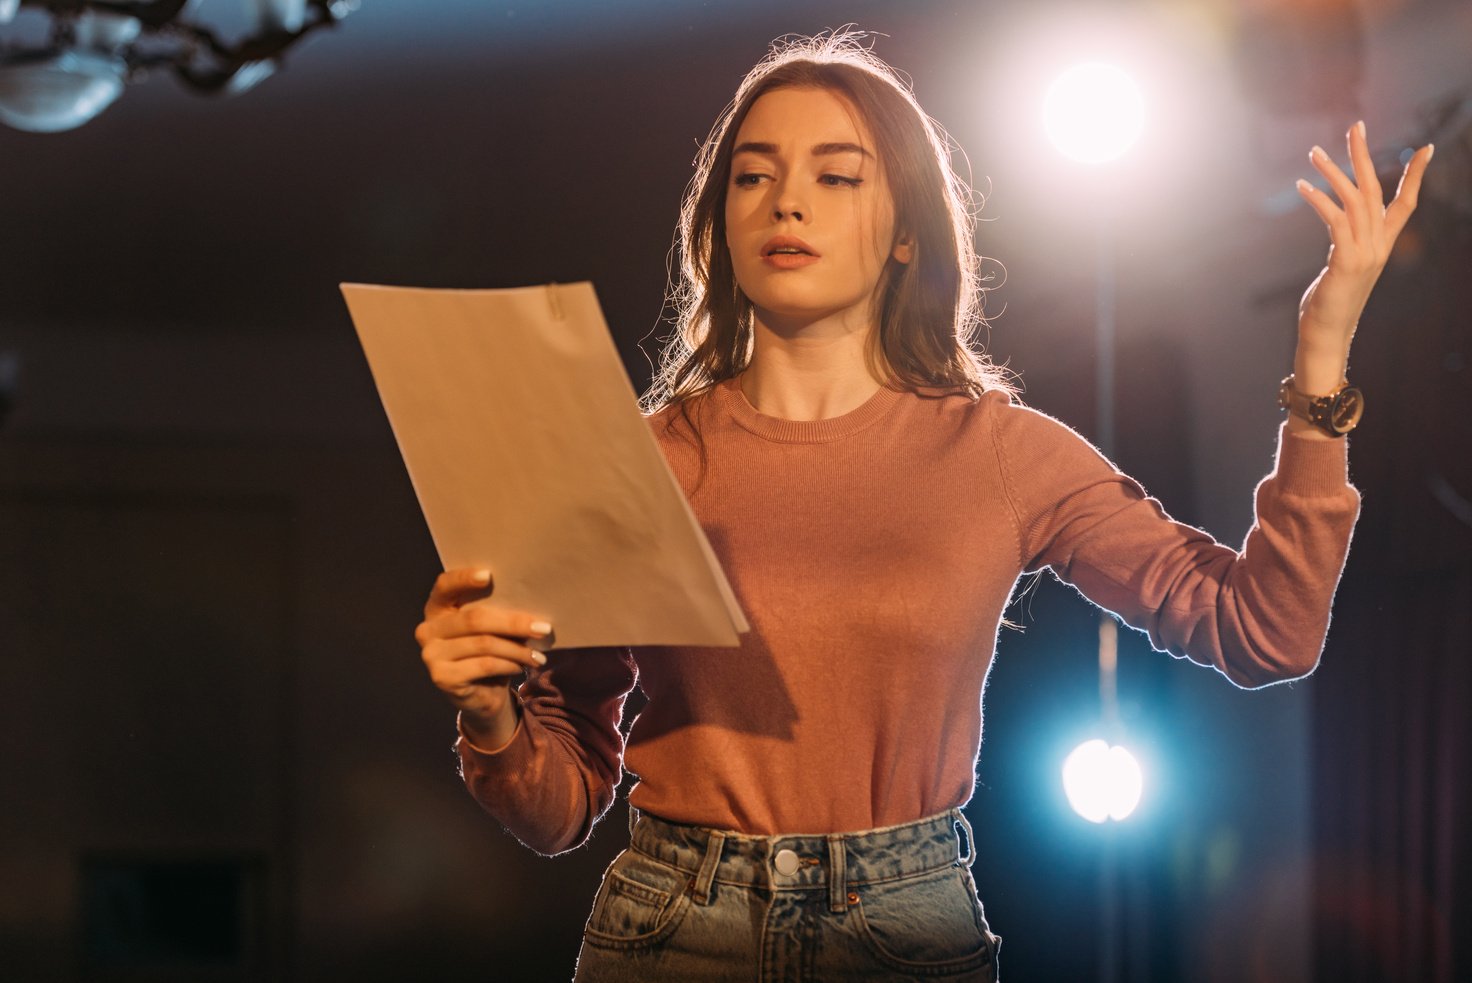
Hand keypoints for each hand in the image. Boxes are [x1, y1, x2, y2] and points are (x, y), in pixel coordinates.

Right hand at [414, 568, 552, 745]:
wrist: (482, 696)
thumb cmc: (488, 655)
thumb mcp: (490, 630)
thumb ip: (495, 614)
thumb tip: (529, 610)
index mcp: (436, 610)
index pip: (444, 586)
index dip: (464, 578)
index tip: (489, 576)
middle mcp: (427, 630)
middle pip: (474, 619)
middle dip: (513, 623)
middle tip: (543, 628)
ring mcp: (431, 655)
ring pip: (484, 644)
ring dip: (517, 649)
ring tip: (538, 655)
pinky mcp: (442, 677)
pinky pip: (484, 665)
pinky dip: (509, 664)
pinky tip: (522, 666)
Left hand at [1293, 121, 1432, 391]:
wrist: (1326, 334)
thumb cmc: (1330, 303)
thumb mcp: (1343, 267)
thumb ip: (1346, 244)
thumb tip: (1340, 226)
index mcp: (1382, 245)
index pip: (1406, 204)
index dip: (1415, 176)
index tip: (1427, 149)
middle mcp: (1378, 245)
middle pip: (1376, 191)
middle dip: (1365, 156)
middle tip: (1356, 126)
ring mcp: (1365, 253)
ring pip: (1355, 200)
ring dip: (1334, 173)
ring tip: (1315, 152)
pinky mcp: (1346, 261)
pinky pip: (1335, 220)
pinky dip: (1319, 199)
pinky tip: (1303, 185)